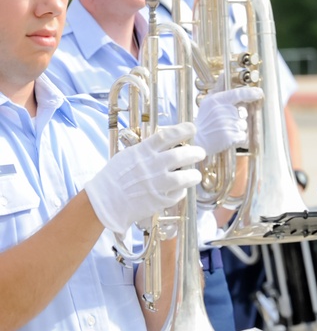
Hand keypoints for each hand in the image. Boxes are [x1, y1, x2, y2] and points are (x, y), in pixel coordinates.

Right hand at [85, 123, 205, 234]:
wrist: (103, 202)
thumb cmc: (114, 177)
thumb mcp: (128, 156)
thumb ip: (147, 150)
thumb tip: (167, 143)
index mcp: (142, 152)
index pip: (167, 136)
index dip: (182, 130)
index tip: (192, 128)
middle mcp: (151, 166)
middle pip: (180, 155)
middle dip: (195, 152)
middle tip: (200, 153)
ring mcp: (156, 184)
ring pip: (184, 177)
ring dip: (194, 175)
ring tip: (195, 174)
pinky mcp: (158, 200)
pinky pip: (177, 194)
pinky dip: (181, 191)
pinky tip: (179, 189)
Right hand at [193, 87, 263, 154]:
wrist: (196, 141)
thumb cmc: (204, 120)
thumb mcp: (208, 102)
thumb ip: (218, 88)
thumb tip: (224, 74)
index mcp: (218, 100)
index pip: (238, 94)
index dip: (251, 93)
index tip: (259, 92)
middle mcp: (224, 111)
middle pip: (243, 112)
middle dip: (238, 117)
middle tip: (225, 122)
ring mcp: (228, 124)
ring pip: (244, 125)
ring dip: (238, 128)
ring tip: (224, 131)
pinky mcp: (231, 137)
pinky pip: (243, 136)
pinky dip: (239, 139)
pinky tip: (228, 138)